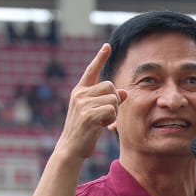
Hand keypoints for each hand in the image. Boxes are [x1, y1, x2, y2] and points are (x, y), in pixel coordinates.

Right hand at [55, 43, 124, 162]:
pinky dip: (111, 119)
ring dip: (113, 111)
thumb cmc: (85, 131)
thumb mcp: (97, 114)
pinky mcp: (88, 114)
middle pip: (110, 86)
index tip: (107, 46)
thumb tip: (124, 92)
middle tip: (105, 115)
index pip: (91, 71)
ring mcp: (83, 103)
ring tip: (101, 121)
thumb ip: (109, 101)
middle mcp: (80, 94)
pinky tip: (101, 126)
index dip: (100, 58)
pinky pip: (112, 110)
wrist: (71, 149)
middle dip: (114, 100)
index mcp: (80, 91)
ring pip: (113, 99)